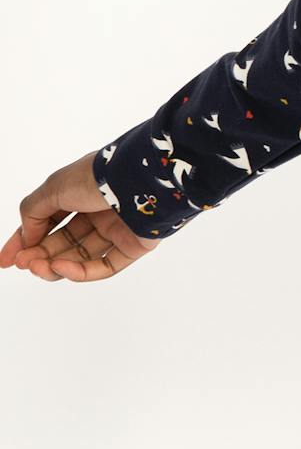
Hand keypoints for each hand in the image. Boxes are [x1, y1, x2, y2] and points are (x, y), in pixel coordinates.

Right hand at [3, 153, 158, 280]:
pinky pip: (103, 266)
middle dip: (39, 255)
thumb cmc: (96, 176)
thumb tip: (25, 238)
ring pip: (80, 258)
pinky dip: (79, 271)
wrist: (138, 178)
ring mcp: (116, 230)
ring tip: (38, 266)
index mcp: (80, 194)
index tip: (5, 260)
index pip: (47, 222)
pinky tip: (61, 268)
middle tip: (23, 264)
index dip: (25, 240)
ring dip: (54, 265)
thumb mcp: (53, 188)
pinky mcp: (133, 247)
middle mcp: (98, 212)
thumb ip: (33, 212)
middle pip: (62, 243)